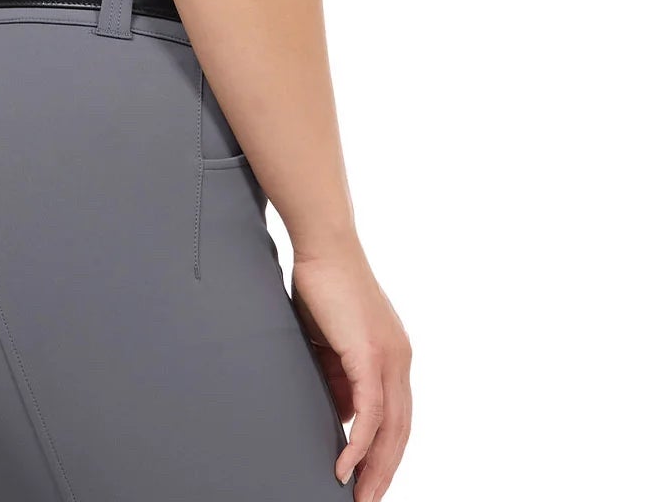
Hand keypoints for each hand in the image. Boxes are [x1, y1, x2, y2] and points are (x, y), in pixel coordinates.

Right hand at [290, 245, 411, 501]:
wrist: (323, 245)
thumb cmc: (322, 285)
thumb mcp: (331, 340)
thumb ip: (339, 373)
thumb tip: (339, 409)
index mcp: (394, 355)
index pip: (397, 416)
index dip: (385, 452)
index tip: (369, 478)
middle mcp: (400, 360)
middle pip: (400, 431)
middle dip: (384, 471)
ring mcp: (389, 357)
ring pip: (389, 429)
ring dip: (373, 467)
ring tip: (357, 496)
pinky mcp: (369, 354)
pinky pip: (369, 413)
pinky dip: (358, 444)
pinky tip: (344, 465)